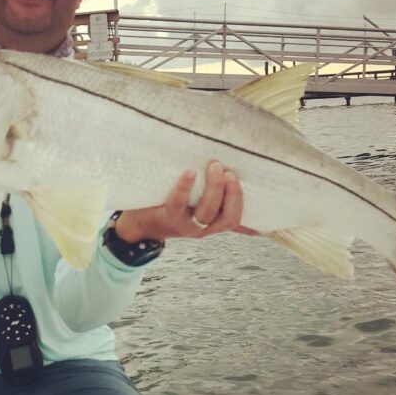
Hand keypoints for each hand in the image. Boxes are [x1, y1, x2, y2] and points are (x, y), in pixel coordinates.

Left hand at [114, 160, 257, 242]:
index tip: (241, 179)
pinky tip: (189, 171)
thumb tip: (256, 221)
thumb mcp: (199, 213)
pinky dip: (185, 187)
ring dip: (213, 188)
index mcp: (212, 225)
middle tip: (227, 170)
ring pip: (206, 212)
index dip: (240, 201)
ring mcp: (184, 225)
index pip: (234, 219)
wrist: (139, 224)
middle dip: (230, 193)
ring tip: (214, 165)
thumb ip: (222, 212)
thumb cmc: (173, 211)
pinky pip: (178, 203)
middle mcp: (201, 229)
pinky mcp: (166, 218)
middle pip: (224, 216)